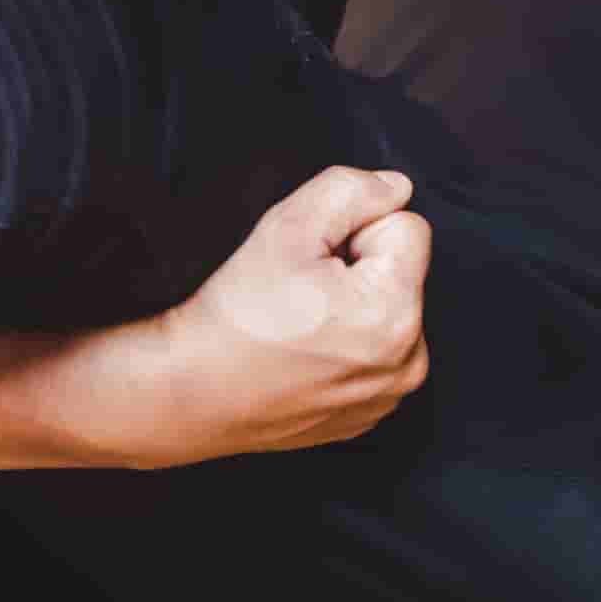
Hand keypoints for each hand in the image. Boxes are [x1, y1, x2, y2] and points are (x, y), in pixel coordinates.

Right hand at [109, 165, 431, 462]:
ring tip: (300, 324)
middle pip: (402, 273)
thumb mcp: (287, 226)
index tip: (314, 259)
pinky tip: (305, 352)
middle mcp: (406, 362)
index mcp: (395, 313)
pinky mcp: (371, 412)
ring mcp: (390, 393)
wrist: (193, 391)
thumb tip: (395, 188)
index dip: (355, 230)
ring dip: (355, 307)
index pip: (408, 227)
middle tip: (301, 292)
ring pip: (390, 313)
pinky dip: (349, 347)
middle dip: (359, 269)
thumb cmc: (234, 317)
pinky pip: (377, 355)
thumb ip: (352, 190)